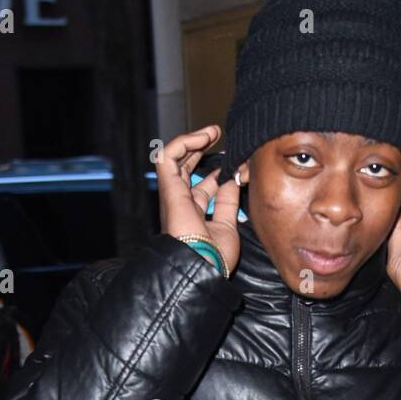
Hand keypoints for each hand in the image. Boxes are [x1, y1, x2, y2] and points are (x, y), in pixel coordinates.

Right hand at [155, 124, 240, 274]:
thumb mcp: (227, 224)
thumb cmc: (214, 257)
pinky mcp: (168, 188)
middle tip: (218, 135)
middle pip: (185, 168)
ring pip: (174, 159)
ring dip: (192, 140)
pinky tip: (203, 139)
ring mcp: (173, 195)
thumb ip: (228, 202)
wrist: (201, 267)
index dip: (218, 172)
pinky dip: (183, 143)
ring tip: (212, 132)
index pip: (203, 186)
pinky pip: (166, 157)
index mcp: (196, 214)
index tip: (235, 163)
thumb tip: (233, 180)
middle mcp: (182, 203)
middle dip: (201, 149)